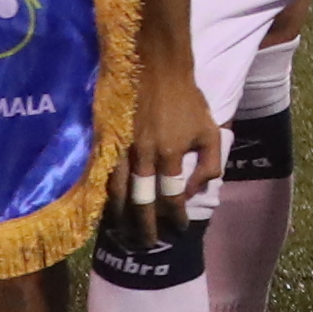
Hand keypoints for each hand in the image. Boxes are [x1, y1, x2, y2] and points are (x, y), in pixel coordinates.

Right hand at [112, 40, 225, 235]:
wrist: (157, 67)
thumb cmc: (187, 99)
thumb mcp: (210, 130)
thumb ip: (210, 164)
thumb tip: (196, 190)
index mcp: (171, 154)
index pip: (172, 198)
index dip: (176, 218)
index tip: (179, 231)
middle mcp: (144, 156)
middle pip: (142, 203)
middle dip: (146, 228)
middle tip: (148, 245)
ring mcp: (121, 149)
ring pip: (117, 193)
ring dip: (121, 218)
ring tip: (124, 234)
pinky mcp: (106, 140)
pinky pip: (102, 175)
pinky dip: (104, 197)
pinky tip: (106, 210)